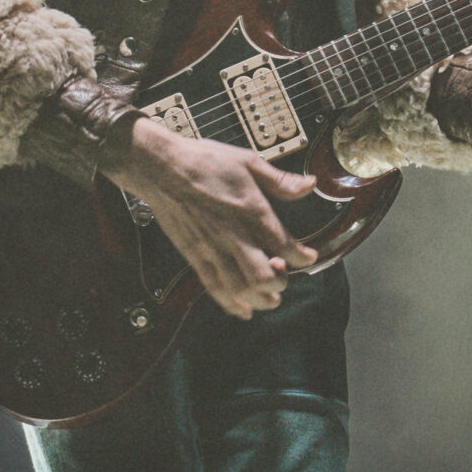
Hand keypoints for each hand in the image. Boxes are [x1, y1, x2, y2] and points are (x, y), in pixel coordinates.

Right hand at [101, 120, 317, 318]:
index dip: (301, 257)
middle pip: (263, 275)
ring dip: (260, 299)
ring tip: (271, 298)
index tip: (308, 257)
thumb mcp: (248, 162)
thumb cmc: (204, 161)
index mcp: (251, 210)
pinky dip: (230, 304)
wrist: (162, 167)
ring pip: (240, 288)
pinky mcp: (194, 255)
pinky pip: (214, 287)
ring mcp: (212, 248)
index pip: (283, 244)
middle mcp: (233, 234)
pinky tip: (242, 309)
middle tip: (284, 276)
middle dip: (280, 282)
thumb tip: (310, 185)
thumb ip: (280, 180)